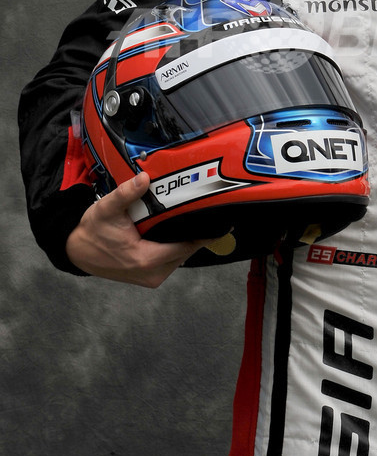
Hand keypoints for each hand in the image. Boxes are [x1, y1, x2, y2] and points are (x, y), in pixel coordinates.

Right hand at [66, 172, 211, 287]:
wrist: (77, 251)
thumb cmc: (93, 231)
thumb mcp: (107, 209)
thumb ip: (126, 193)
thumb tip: (143, 178)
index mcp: (145, 259)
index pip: (185, 246)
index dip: (203, 234)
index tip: (220, 223)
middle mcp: (152, 273)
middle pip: (186, 252)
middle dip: (196, 234)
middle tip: (207, 213)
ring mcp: (151, 278)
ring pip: (180, 257)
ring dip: (186, 241)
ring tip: (192, 219)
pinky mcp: (149, 277)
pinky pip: (171, 261)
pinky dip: (176, 247)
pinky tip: (177, 231)